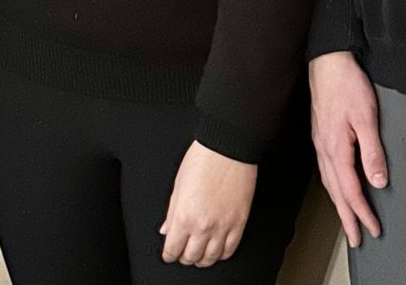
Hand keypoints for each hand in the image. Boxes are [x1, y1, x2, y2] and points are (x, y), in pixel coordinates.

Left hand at [160, 141, 256, 266]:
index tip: (169, 252)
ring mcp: (223, 226)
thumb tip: (166, 229)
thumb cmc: (203, 158)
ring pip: (211, 258)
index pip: (172, 249)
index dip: (168, 254)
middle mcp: (203, 225)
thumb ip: (171, 211)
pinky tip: (217, 249)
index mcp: (184, 215)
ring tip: (199, 253)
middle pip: (191, 257)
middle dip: (184, 257)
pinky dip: (221, 254)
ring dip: (202, 259)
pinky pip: (230, 250)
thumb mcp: (178, 183)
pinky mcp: (239, 222)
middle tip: (183, 251)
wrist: (228, 146)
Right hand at [309, 51, 385, 247]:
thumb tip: (378, 182)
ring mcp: (320, 141)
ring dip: (339, 204)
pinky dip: (334, 186)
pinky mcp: (320, 134)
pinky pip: (326, 169)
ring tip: (348, 219)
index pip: (350, 190)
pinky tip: (339, 186)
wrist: (327, 60)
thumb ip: (372, 151)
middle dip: (347, 216)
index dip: (362, 212)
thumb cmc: (347, 85)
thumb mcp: (366, 117)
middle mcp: (324, 149)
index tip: (373, 229)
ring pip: (329, 182)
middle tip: (357, 239)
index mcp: (335, 148)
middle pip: (336, 192)